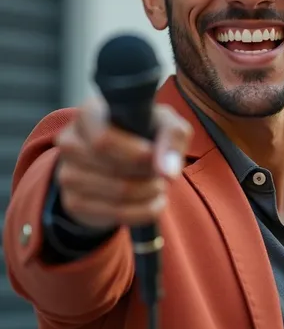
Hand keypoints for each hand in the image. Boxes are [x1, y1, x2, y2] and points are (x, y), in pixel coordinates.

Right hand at [55, 98, 192, 229]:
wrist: (121, 158)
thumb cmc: (145, 133)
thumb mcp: (165, 124)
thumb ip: (172, 137)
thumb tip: (167, 172)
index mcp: (89, 114)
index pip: (103, 140)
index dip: (134, 154)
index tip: (154, 158)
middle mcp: (70, 142)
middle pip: (112, 169)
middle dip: (147, 175)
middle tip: (162, 174)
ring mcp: (67, 174)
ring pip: (116, 194)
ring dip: (148, 194)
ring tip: (158, 186)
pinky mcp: (73, 202)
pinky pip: (113, 214)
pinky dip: (143, 211)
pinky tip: (153, 201)